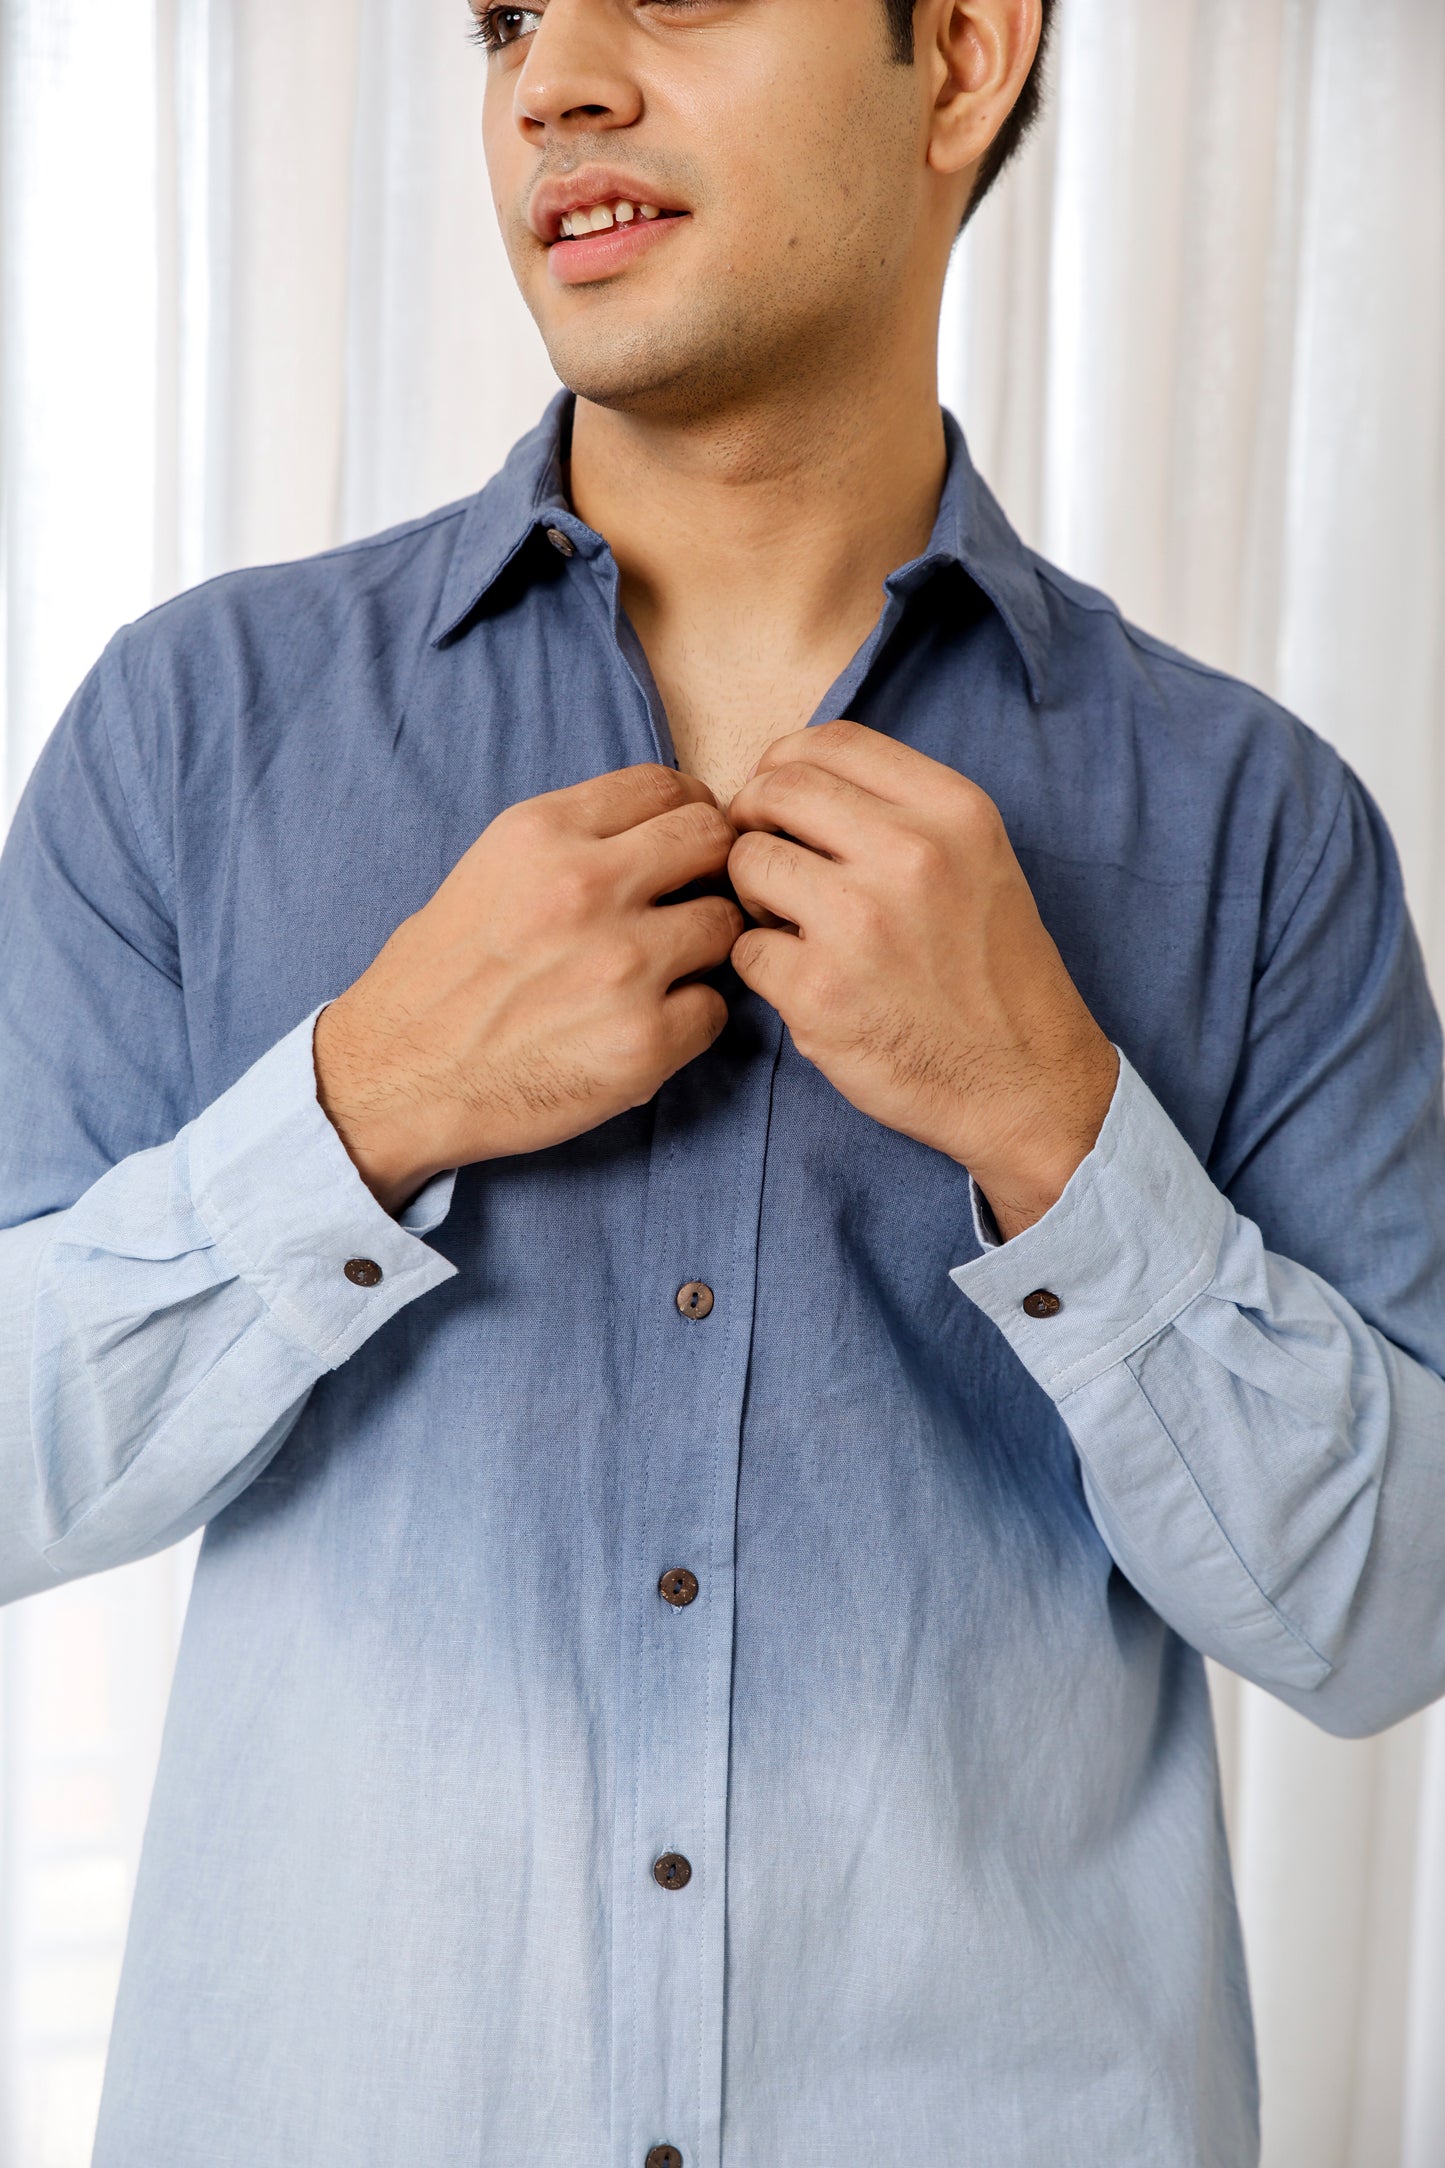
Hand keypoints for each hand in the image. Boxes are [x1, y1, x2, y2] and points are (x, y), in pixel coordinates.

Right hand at [315, 765, 741, 1211]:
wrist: (396, 1078)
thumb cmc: (438, 978)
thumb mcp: (490, 869)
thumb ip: (575, 841)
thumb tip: (660, 834)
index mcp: (544, 833)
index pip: (667, 785)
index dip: (689, 813)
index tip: (683, 845)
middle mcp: (588, 887)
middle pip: (712, 839)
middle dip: (711, 868)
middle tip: (689, 902)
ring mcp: (623, 966)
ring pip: (725, 924)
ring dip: (705, 947)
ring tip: (661, 972)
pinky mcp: (644, 1042)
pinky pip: (715, 1008)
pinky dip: (692, 1018)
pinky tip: (647, 1025)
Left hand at [726, 721, 1117, 1238]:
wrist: (1026, 1082)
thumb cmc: (993, 973)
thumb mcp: (978, 860)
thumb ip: (900, 810)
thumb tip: (789, 778)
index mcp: (952, 811)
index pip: (831, 740)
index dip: (785, 763)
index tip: (779, 801)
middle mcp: (910, 854)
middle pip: (776, 788)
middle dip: (752, 820)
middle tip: (765, 861)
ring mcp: (860, 923)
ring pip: (748, 862)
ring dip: (752, 893)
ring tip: (789, 926)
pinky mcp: (820, 992)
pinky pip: (745, 948)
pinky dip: (760, 965)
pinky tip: (803, 983)